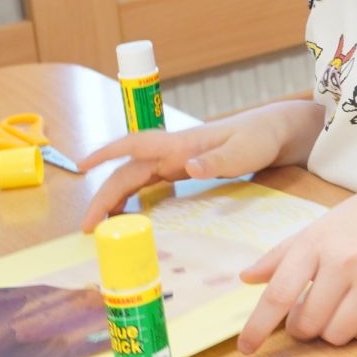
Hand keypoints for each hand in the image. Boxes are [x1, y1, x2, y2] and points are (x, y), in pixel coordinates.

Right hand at [78, 108, 286, 232]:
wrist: (276, 131)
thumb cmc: (260, 138)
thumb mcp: (243, 151)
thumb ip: (217, 161)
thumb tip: (186, 167)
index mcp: (181, 144)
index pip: (136, 145)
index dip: (106, 153)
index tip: (80, 165)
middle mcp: (173, 151)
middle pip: (128, 171)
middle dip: (104, 195)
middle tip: (87, 226)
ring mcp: (177, 159)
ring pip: (136, 177)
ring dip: (115, 198)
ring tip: (100, 225)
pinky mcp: (184, 168)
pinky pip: (150, 183)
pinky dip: (134, 198)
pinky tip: (128, 214)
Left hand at [235, 179, 356, 353]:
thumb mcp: (323, 225)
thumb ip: (282, 253)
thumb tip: (246, 278)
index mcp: (318, 243)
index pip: (278, 294)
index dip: (257, 327)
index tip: (245, 348)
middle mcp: (345, 262)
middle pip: (307, 324)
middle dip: (303, 328)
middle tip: (310, 314)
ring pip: (335, 335)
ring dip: (331, 331)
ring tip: (341, 307)